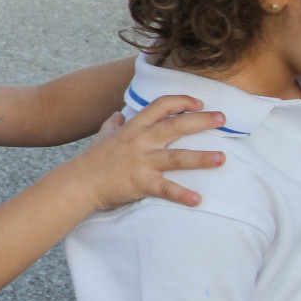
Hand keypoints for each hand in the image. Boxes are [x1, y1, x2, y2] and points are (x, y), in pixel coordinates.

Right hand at [60, 95, 226, 211]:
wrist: (77, 183)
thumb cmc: (90, 161)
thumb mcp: (101, 136)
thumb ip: (112, 124)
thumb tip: (118, 113)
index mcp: (134, 128)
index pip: (161, 106)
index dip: (181, 101)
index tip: (199, 102)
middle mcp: (141, 141)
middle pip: (176, 125)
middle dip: (201, 120)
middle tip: (223, 119)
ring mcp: (141, 162)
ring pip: (176, 157)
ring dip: (201, 158)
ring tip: (222, 158)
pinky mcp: (140, 182)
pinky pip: (165, 189)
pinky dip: (181, 194)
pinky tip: (197, 199)